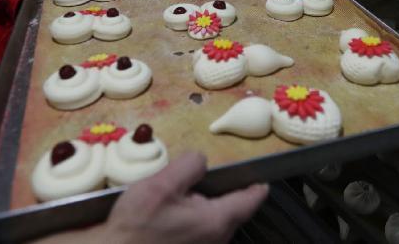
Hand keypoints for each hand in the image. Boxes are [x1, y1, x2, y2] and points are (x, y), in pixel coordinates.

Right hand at [102, 152, 266, 242]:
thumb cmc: (137, 224)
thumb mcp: (161, 184)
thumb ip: (189, 166)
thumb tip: (202, 161)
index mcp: (217, 221)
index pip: (250, 200)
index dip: (256, 185)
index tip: (261, 178)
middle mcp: (217, 241)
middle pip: (231, 211)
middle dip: (219, 196)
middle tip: (196, 184)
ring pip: (214, 224)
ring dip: (203, 211)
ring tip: (176, 202)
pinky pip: (200, 235)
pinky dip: (192, 224)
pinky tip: (169, 219)